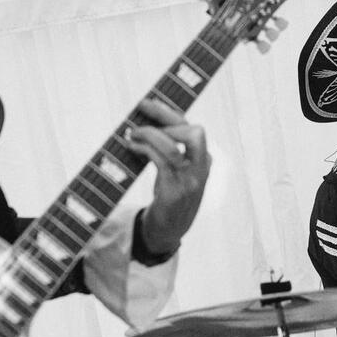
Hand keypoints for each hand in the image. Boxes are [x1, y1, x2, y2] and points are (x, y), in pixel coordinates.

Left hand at [126, 98, 211, 256]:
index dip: (170, 112)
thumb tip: (145, 123)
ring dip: (148, 135)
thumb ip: (171, 151)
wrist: (167, 233)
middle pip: (193, 132)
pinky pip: (160, 162)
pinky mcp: (174, 193)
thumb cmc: (169, 198)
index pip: (192, 129)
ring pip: (173, 147)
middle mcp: (201, 170)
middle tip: (140, 116)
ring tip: (131, 134)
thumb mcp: (178, 173)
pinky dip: (144, 150)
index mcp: (204, 161)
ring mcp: (189, 182)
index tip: (148, 103)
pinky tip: (132, 148)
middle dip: (165, 118)